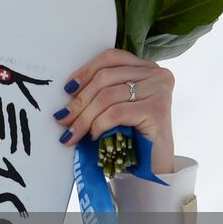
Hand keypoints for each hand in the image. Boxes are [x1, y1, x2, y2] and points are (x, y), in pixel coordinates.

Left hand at [53, 48, 175, 174]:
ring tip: (72, 133)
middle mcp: (157, 74)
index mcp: (146, 67)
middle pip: (105, 78)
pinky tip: (94, 135)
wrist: (154, 165)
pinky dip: (99, 124)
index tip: (67, 89)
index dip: (85, 71)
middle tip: (62, 118)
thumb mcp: (116, 104)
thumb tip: (68, 89)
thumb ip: (101, 90)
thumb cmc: (132, 133)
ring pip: (107, 96)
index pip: (110, 58)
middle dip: (79, 101)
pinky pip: (117, 112)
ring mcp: (159, 91)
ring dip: (84, 117)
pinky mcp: (158, 110)